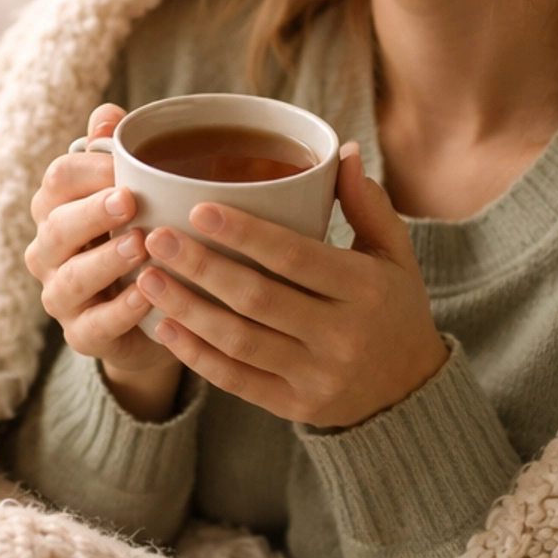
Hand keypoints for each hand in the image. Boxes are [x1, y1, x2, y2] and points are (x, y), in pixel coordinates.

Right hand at [24, 104, 183, 422]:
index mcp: (58, 207)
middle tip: (129, 201)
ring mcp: (62, 297)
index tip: (124, 167)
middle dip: (91, 213)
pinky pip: (95, 325)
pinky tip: (149, 294)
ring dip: (104, 261)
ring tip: (141, 246)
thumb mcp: (138, 192)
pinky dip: (121, 310)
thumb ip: (118, 153)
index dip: (87, 171)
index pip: (57, 180)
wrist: (159, 313)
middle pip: (56, 227)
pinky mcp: (83, 336)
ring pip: (70, 278)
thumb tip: (108, 115)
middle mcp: (49, 252)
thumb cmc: (144, 237)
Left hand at [134, 142, 446, 428]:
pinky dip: (197, 356)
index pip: (295, 256)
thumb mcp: (395, 254)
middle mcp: (342, 336)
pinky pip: (237, 381)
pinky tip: (165, 328)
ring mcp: (317, 376)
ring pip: (239, 341)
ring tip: (148, 277)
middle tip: (157, 238)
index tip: (199, 209)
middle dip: (201, 266)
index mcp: (365, 289)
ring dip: (188, 309)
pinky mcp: (295, 406)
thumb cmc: (394, 307)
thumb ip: (368, 204)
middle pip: (258, 298)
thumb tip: (345, 151)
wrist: (410, 390)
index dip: (245, 233)